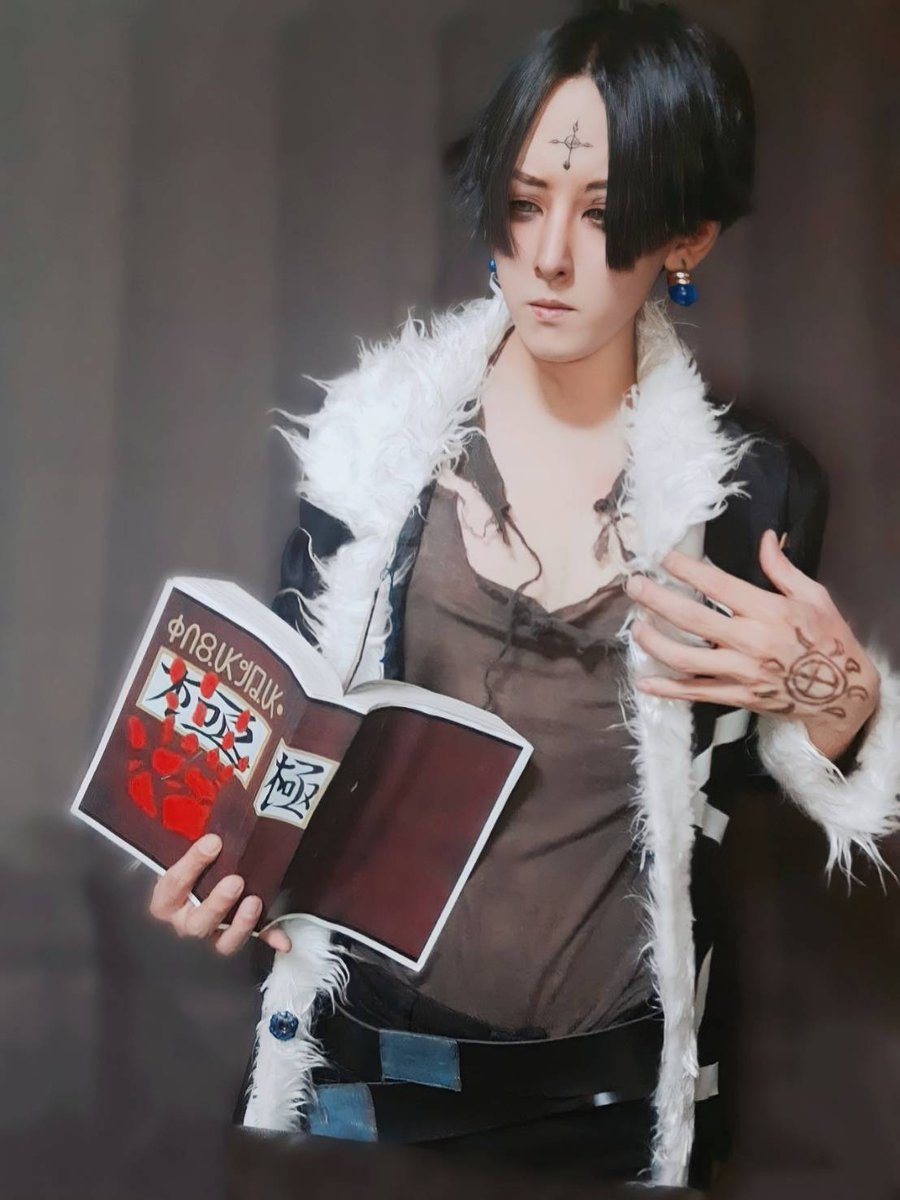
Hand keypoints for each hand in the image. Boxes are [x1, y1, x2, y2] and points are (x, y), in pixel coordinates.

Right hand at [149, 834, 291, 955]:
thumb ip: (199, 850)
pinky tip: (283, 940)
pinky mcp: (235, 939)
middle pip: (197, 924)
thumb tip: (215, 837)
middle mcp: (184, 923)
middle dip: (217, 903)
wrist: (196, 886)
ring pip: (223, 943)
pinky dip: (270, 939)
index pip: (174, 885)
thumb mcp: (185, 860)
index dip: (192, 863)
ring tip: (254, 901)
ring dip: (241, 924)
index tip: (213, 842)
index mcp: (166, 902)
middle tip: (235, 881)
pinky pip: (254, 943)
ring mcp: (210, 936)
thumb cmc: (190, 872)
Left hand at [625, 529, 880, 760]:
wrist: (842, 694)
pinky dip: (668, 689)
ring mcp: (740, 672)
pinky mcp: (737, 696)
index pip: (717, 586)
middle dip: (657, 600)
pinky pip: (695, 693)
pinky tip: (644, 681)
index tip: (663, 558)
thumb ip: (782, 569)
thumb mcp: (814, 596)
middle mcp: (749, 641)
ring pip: (686, 658)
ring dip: (655, 643)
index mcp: (768, 611)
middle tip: (633, 585)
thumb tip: (765, 538)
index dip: (686, 570)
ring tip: (636, 629)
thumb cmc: (829, 639)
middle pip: (692, 618)